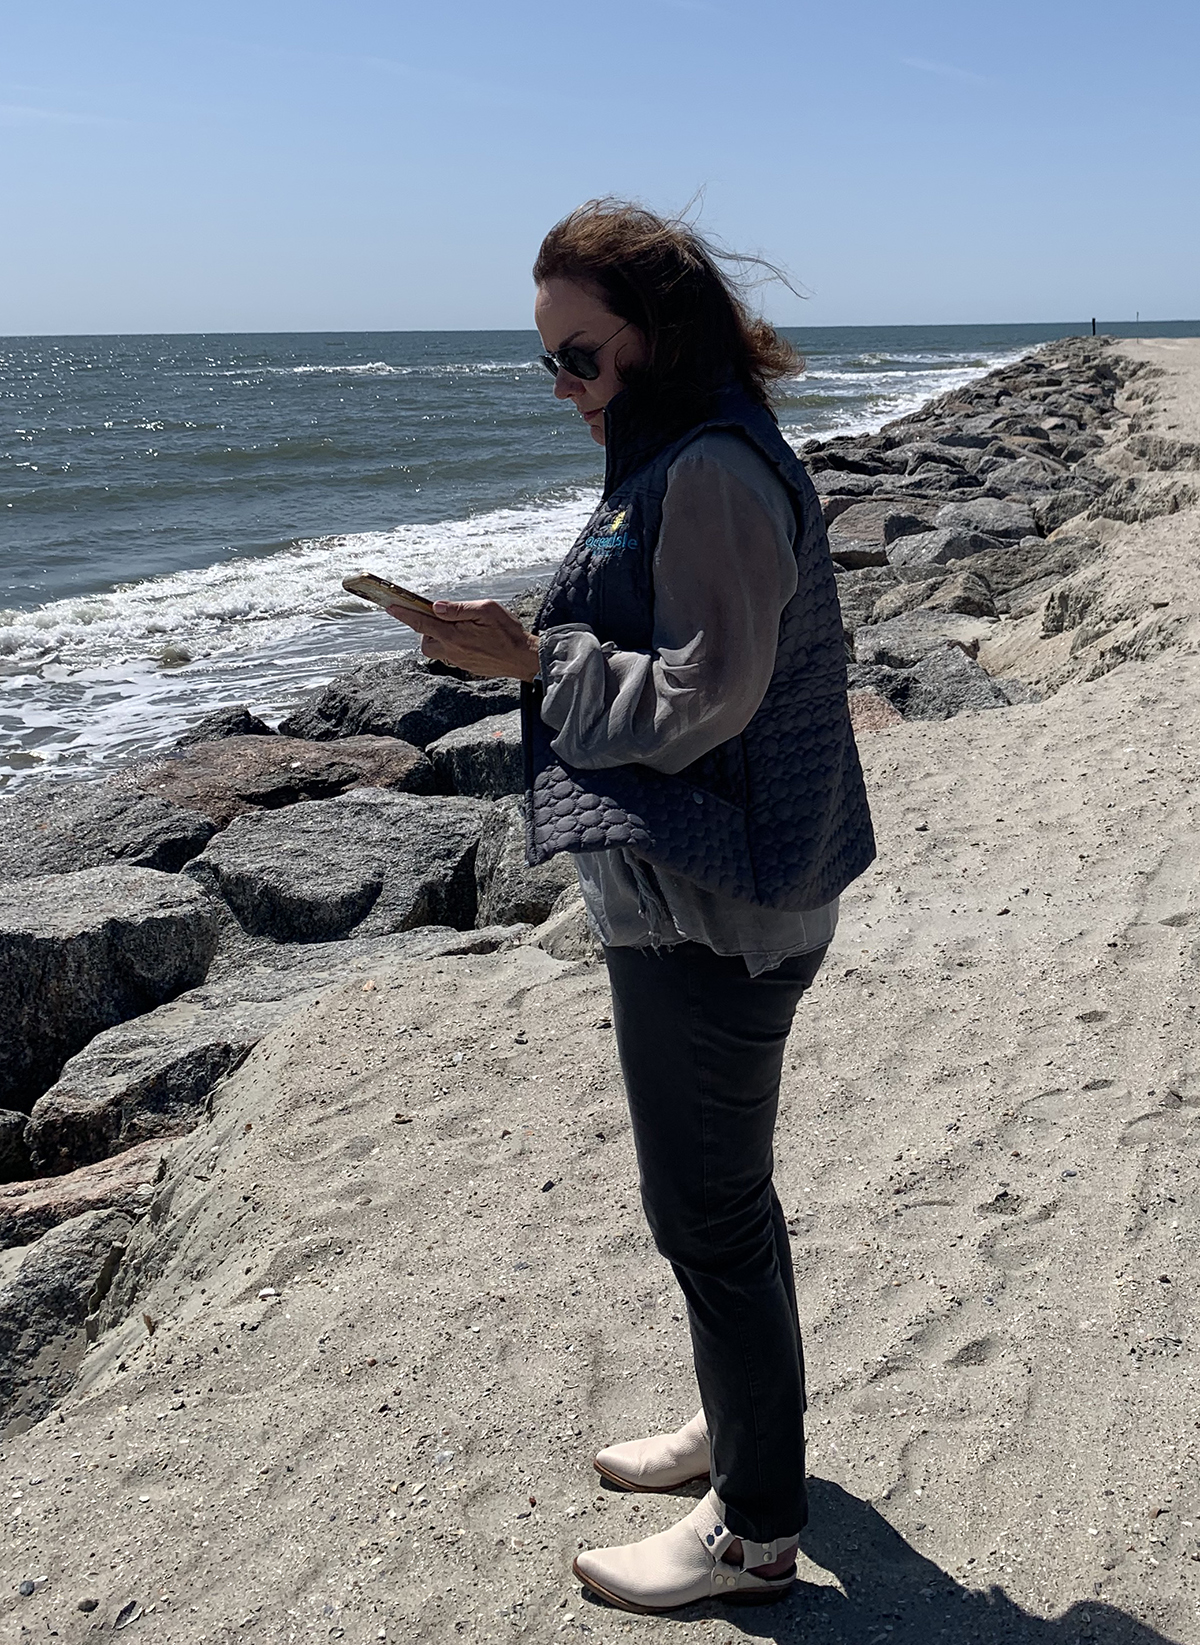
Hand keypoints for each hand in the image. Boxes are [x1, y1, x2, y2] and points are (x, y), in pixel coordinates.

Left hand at [386, 598, 540, 680]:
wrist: (523, 659)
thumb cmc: (508, 632)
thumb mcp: (486, 610)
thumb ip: (459, 609)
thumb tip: (435, 607)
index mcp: (455, 636)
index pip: (422, 623)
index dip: (404, 614)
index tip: (391, 607)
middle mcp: (453, 651)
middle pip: (426, 641)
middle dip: (428, 629)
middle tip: (445, 618)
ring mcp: (459, 661)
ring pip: (437, 649)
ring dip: (441, 637)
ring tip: (463, 629)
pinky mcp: (466, 667)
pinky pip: (451, 654)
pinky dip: (454, 644)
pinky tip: (472, 639)